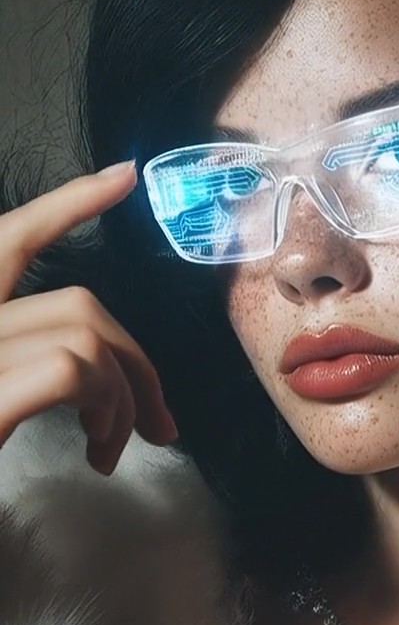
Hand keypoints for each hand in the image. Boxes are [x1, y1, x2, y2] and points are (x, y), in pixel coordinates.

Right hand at [0, 159, 177, 474]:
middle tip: (157, 423)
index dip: (68, 203)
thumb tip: (113, 384)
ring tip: (107, 448)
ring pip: (84, 331)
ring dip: (124, 397)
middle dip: (138, 362)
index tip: (123, 177)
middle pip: (78, 302)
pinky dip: (107, 404)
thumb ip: (30, 371)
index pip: (8, 240)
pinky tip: (97, 448)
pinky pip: (70, 368)